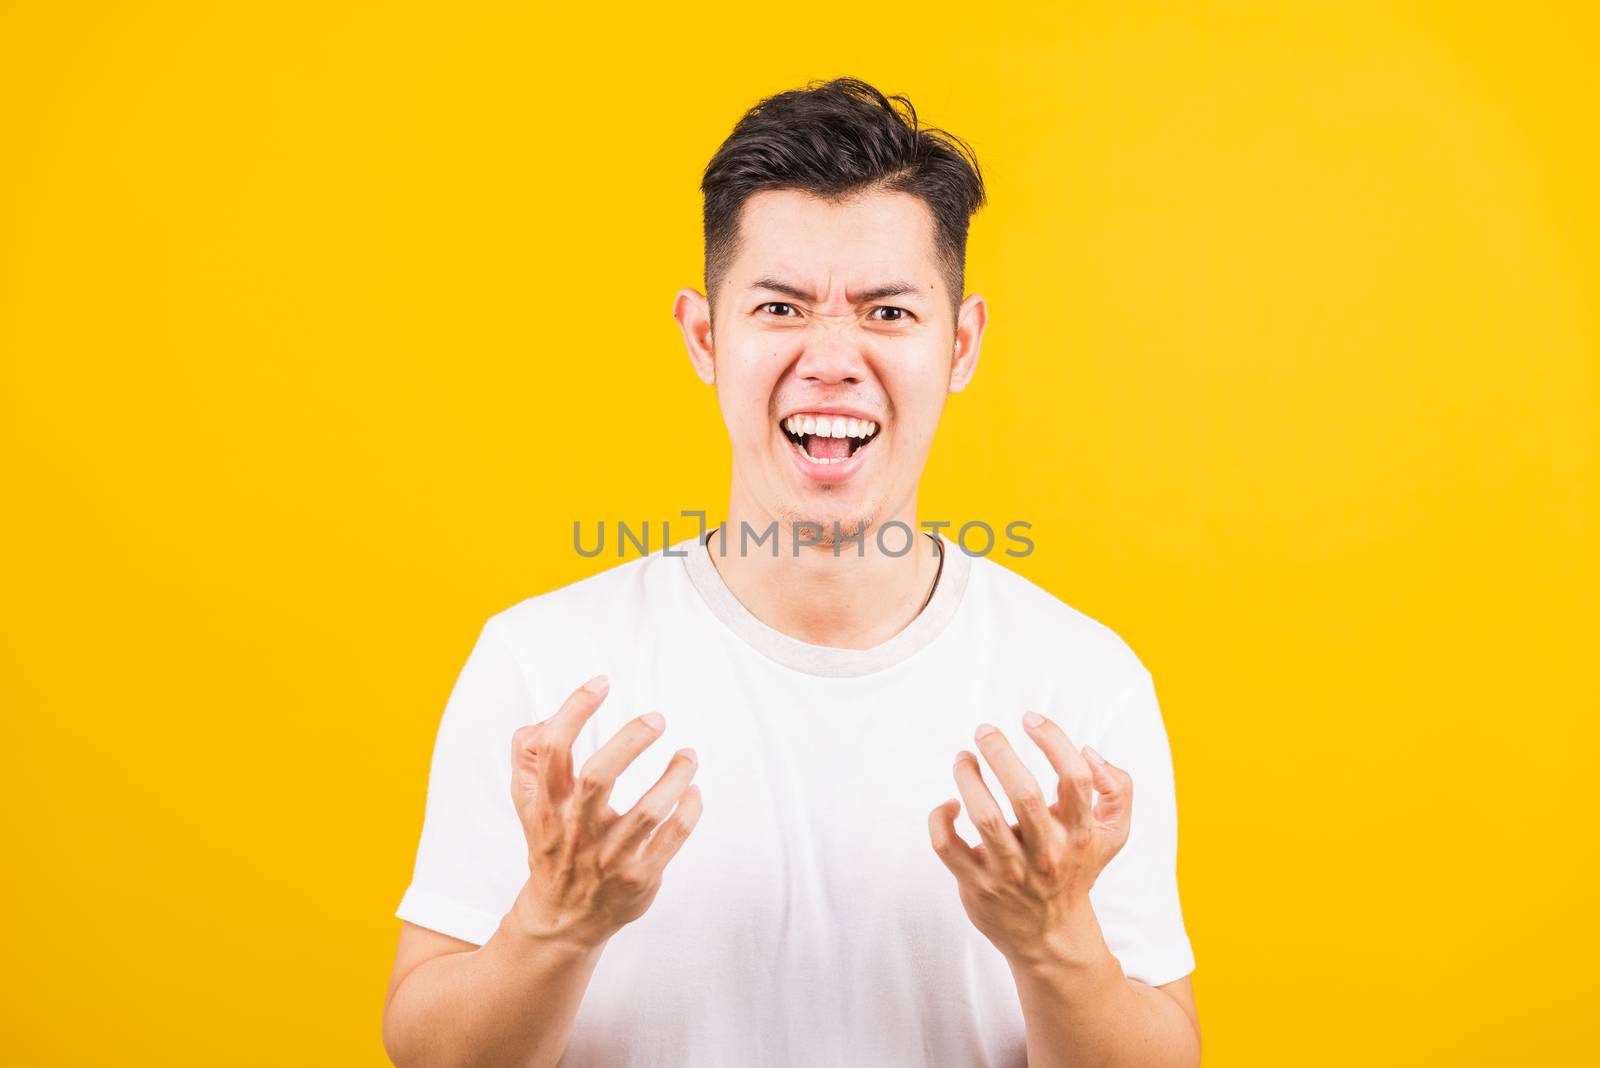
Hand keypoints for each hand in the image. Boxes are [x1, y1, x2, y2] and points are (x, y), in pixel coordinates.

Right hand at [508, 675, 701, 950]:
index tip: (601, 683)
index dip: (573, 711)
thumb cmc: (552, 846)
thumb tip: (543, 718)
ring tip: (688, 753)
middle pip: (599, 778)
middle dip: (630, 742)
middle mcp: (576, 830)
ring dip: (674, 777)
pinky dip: (689, 811)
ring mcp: (609, 857)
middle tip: (656, 718)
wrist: (561, 918)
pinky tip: (694, 790)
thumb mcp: (528, 804)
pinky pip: (671, 840)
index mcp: (547, 806)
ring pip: (646, 813)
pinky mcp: (639, 878)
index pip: (552, 750)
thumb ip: (527, 758)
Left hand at [927, 712, 1131, 967]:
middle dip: (1001, 753)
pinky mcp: (976, 884)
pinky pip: (947, 846)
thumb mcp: (1111, 834)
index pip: (1076, 779)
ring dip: (967, 778)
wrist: (1051, 936)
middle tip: (985, 731)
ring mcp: (1009, 872)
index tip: (1031, 719)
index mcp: (1079, 834)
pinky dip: (940, 817)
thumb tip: (1091, 751)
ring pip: (983, 817)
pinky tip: (950, 805)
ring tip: (964, 759)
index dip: (1054, 741)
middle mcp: (1046, 854)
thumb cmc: (1076, 869)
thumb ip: (1118, 789)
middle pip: (1025, 795)